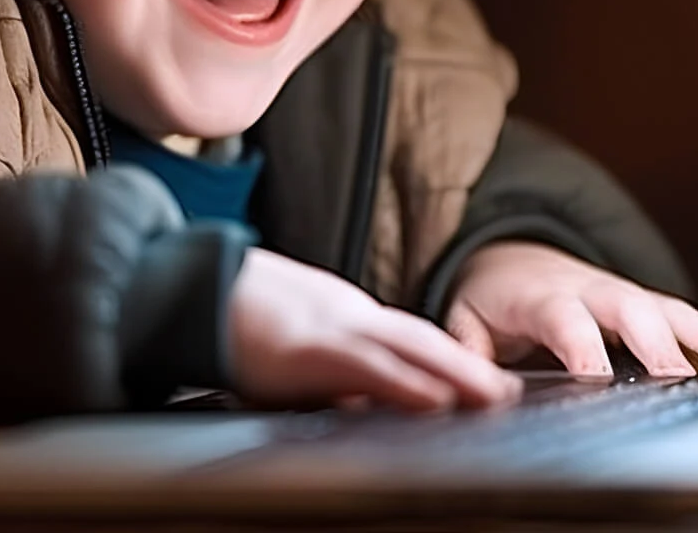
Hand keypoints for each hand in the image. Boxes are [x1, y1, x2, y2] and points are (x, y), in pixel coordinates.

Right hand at [228, 247, 521, 411]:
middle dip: (468, 367)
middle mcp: (345, 315)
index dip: (452, 358)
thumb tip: (355, 408)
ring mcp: (327, 327)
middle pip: (420, 340)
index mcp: (343, 316)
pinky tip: (435, 398)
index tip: (488, 382)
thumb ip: (328, 375)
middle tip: (510, 393)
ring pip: (406, 348)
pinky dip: (404, 381)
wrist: (186, 288)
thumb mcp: (290, 349)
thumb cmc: (233, 321)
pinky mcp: (304, 348)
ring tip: (494, 396)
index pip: (408, 338)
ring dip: (456, 373)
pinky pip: (365, 366)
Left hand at [444, 241, 697, 376]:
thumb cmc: (491, 295)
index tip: (599, 380)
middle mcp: (587, 289)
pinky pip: (680, 314)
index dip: (583, 347)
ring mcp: (619, 292)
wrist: (509, 253)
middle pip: (627, 310)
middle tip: (677, 383)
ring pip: (663, 308)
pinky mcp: (641, 301)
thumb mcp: (465, 319)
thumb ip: (470, 349)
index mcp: (541, 297)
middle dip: (654, 344)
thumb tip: (474, 385)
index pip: (565, 319)